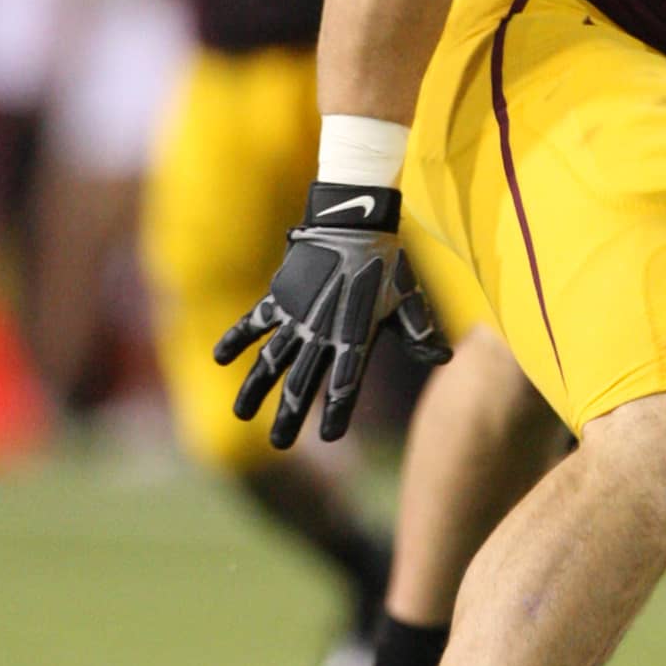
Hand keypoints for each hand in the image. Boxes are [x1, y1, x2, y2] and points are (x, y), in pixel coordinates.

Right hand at [215, 183, 450, 448]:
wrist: (355, 221)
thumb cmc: (386, 263)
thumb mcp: (408, 298)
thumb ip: (420, 331)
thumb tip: (445, 357)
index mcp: (355, 336)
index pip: (346, 384)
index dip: (339, 411)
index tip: (330, 437)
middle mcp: (322, 332)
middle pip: (302, 383)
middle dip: (290, 415)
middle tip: (280, 445)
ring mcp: (297, 315)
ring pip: (271, 360)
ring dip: (256, 388)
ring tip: (241, 415)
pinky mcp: (280, 297)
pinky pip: (254, 322)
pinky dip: (237, 338)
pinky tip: (220, 358)